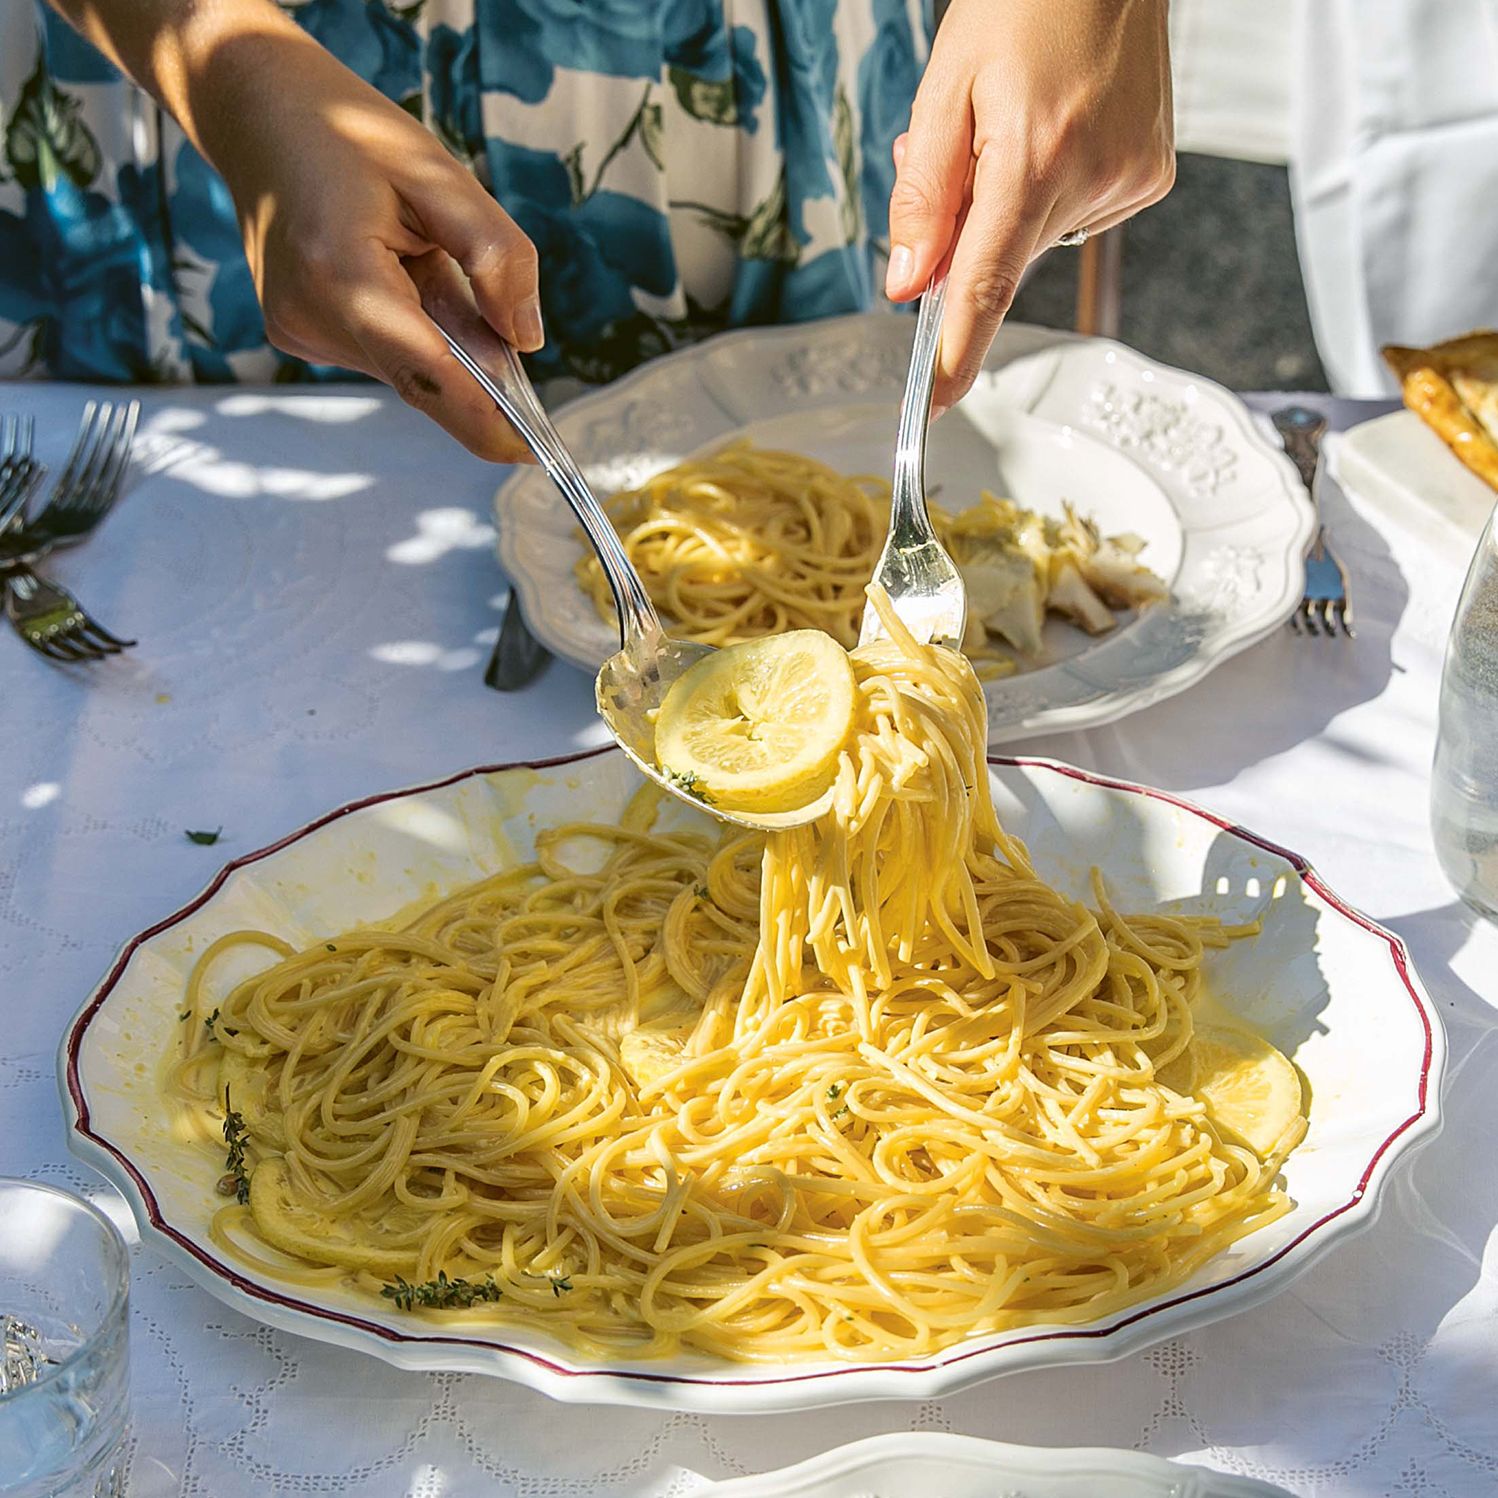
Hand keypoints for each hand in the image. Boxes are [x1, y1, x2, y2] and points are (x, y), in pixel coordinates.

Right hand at [196, 23, 540, 460]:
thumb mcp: (439, 174)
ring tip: (424, 258)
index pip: (430, 376)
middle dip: (478, 376)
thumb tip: (527, 339)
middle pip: (423, 381)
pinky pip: (383, 352)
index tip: (535, 453)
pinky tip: (399, 271)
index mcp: (342, 276)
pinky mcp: (300, 333)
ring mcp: (299, 332)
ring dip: (443, 340)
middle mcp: (311, 318)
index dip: (487, 422)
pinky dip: (413, 332)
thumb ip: (495, 257)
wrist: (254, 108)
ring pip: (406, 369)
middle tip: (507, 329)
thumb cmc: (348, 131)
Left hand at [885, 0, 1173, 413]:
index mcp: (1032, 159)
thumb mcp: (945, 86)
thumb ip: (922, 194)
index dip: (955, 354)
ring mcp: (1128, 182)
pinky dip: (1051, 191)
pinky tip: (1057, 132)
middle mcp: (1089, 179)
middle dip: (964, 229)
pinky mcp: (1148, 179)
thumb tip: (905, 284)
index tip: (933, 403)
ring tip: (1015, 123)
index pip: (983, 287)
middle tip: (960, 150)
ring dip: (1008, 203)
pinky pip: (1076, 215)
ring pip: (1036, 237)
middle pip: (1000, 258)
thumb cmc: (1028, 3)